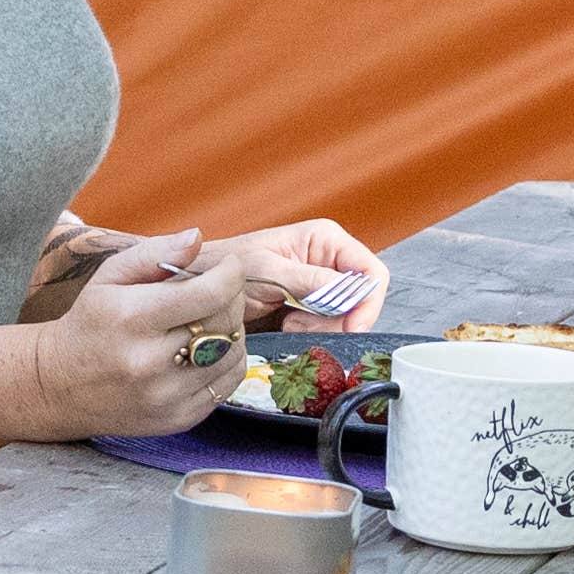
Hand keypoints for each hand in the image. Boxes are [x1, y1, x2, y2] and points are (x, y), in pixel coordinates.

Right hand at [33, 228, 254, 438]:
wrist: (60, 386)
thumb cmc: (91, 322)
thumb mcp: (108, 277)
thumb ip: (154, 253)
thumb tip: (197, 237)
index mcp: (132, 318)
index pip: (209, 294)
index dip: (231, 274)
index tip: (229, 266)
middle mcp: (149, 361)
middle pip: (225, 323)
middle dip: (231, 298)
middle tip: (218, 290)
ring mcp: (166, 396)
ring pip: (233, 354)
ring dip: (232, 330)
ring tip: (208, 320)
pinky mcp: (178, 419)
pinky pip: (227, 384)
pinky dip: (227, 361)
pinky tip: (207, 350)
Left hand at [224, 218, 386, 329]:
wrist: (203, 287)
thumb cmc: (227, 267)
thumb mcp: (268, 271)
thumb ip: (310, 280)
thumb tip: (347, 292)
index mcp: (325, 240)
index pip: (370, 271)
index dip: (367, 302)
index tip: (352, 326)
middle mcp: (329, 260)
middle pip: (361, 299)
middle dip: (337, 318)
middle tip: (301, 322)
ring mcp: (321, 286)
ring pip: (346, 317)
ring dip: (321, 327)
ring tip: (289, 322)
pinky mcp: (312, 308)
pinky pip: (328, 327)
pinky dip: (312, 333)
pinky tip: (288, 326)